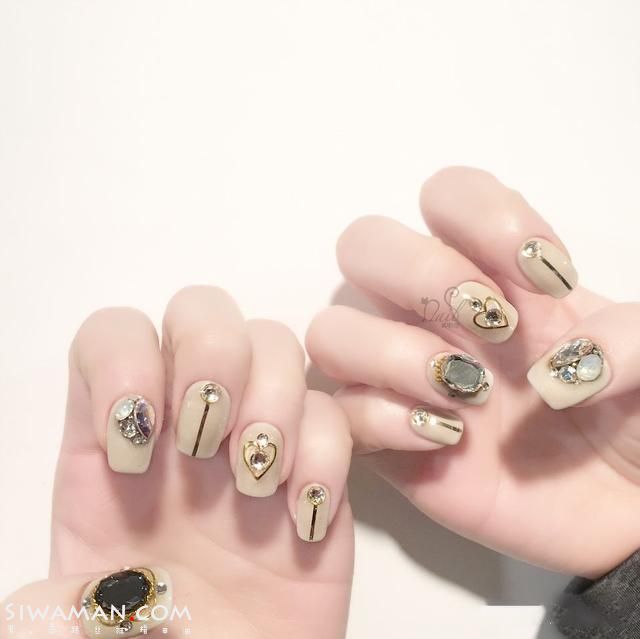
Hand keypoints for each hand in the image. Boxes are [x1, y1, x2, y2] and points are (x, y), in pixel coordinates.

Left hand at [4, 287, 352, 637]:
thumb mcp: (75, 636)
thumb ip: (52, 617)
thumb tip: (64, 604)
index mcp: (115, 439)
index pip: (114, 334)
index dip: (123, 360)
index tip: (136, 447)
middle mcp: (187, 421)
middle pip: (203, 311)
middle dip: (213, 355)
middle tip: (209, 444)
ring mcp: (254, 436)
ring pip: (275, 343)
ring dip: (273, 401)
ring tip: (258, 484)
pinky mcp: (315, 466)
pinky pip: (332, 414)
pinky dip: (325, 454)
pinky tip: (304, 518)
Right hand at [307, 166, 639, 578]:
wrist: (629, 511)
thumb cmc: (638, 421)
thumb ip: (627, 340)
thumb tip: (558, 369)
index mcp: (496, 275)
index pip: (445, 195)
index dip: (483, 217)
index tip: (546, 278)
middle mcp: (435, 317)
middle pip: (364, 245)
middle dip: (420, 273)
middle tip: (492, 325)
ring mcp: (407, 379)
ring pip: (331, 331)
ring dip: (390, 351)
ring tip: (466, 391)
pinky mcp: (393, 445)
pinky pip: (341, 413)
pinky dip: (382, 418)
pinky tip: (448, 439)